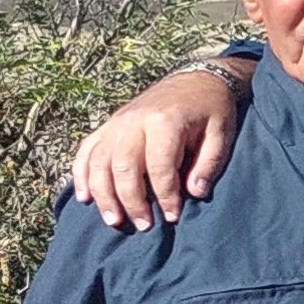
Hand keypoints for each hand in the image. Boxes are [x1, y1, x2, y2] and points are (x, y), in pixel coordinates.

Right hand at [72, 62, 249, 229]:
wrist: (196, 78)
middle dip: (131, 201)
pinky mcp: (108, 124)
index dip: (165, 195)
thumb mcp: (222, 133)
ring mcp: (116, 122)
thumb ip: (209, 163)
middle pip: (123, 167)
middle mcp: (134, 121)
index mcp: (164, 121)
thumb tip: (194, 193)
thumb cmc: (212, 109)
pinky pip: (87, 150)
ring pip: (99, 162)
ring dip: (103, 194)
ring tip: (113, 220)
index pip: (159, 167)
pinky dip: (81, 174)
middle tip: (143, 225)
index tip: (172, 217)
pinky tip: (85, 197)